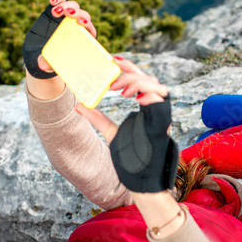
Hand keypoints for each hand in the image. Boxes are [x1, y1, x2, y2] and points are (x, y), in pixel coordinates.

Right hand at [22, 0, 98, 78]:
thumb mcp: (47, 64)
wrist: (38, 55)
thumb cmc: (48, 62)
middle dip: (77, 13)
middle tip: (67, 13)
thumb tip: (44, 65)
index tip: (81, 23)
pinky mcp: (57, 10)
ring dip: (67, 5)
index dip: (87, 25)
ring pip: (74, 6)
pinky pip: (61, 0)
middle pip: (83, 16)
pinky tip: (53, 0)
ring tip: (56, 10)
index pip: (90, 30)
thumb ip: (46, 64)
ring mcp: (67, 18)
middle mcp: (76, 27)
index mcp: (81, 41)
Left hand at [75, 60, 177, 192]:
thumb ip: (98, 118)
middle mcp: (156, 110)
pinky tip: (133, 96)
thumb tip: (79, 106)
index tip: (112, 60)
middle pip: (149, 79)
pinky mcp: (163, 124)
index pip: (140, 81)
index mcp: (146, 108)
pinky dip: (149, 95)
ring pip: (157, 87)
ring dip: (137, 82)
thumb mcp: (111, 132)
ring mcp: (161, 117)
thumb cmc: (131, 159)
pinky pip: (161, 102)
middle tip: (112, 71)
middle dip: (131, 72)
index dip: (128, 69)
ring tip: (118, 88)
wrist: (142, 181)